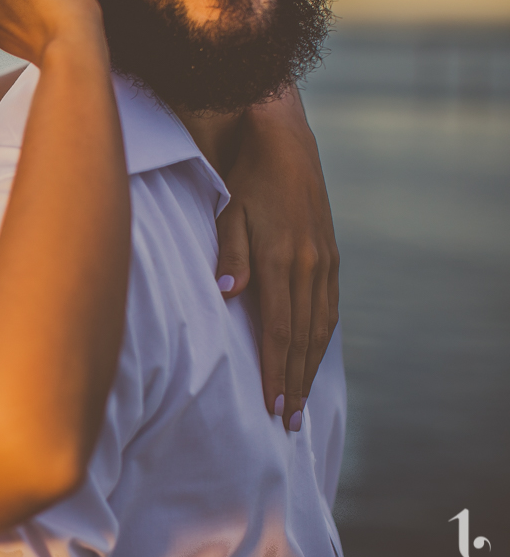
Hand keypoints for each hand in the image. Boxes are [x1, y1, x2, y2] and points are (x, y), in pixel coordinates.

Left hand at [216, 88, 338, 431]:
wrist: (282, 136)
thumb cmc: (243, 173)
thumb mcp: (228, 209)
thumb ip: (229, 254)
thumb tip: (229, 294)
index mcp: (282, 258)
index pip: (280, 329)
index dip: (276, 371)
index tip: (272, 406)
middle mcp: (310, 264)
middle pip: (304, 337)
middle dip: (295, 381)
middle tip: (288, 421)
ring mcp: (324, 258)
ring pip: (322, 325)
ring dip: (311, 364)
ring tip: (301, 399)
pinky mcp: (329, 252)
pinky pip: (329, 305)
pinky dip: (322, 336)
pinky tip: (314, 352)